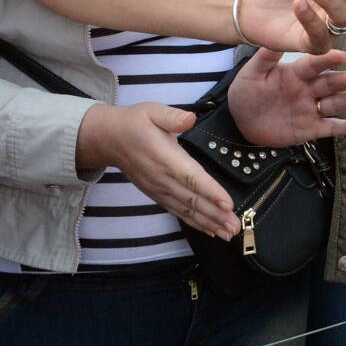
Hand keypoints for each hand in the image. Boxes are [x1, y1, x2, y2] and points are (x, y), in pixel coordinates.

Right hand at [82, 103, 238, 239]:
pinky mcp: (157, 194)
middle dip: (216, 214)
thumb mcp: (152, 111)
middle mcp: (162, 178)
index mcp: (165, 157)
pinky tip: (209, 230)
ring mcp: (159, 189)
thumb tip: (189, 119)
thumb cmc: (135, 123)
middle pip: (192, 199)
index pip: (191, 177)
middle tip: (235, 226)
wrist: (110, 140)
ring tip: (228, 233)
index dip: (210, 191)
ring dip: (209, 223)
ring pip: (187, 210)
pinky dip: (194, 222)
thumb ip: (172, 116)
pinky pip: (177, 211)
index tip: (227, 204)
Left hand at [228, 48, 345, 147]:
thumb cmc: (245, 92)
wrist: (240, 120)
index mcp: (295, 73)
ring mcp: (310, 109)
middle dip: (345, 81)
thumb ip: (265, 57)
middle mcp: (307, 89)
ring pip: (334, 104)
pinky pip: (331, 128)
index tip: (342, 56)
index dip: (327, 61)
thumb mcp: (252, 72)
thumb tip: (276, 38)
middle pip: (329, 84)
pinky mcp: (309, 129)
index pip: (314, 65)